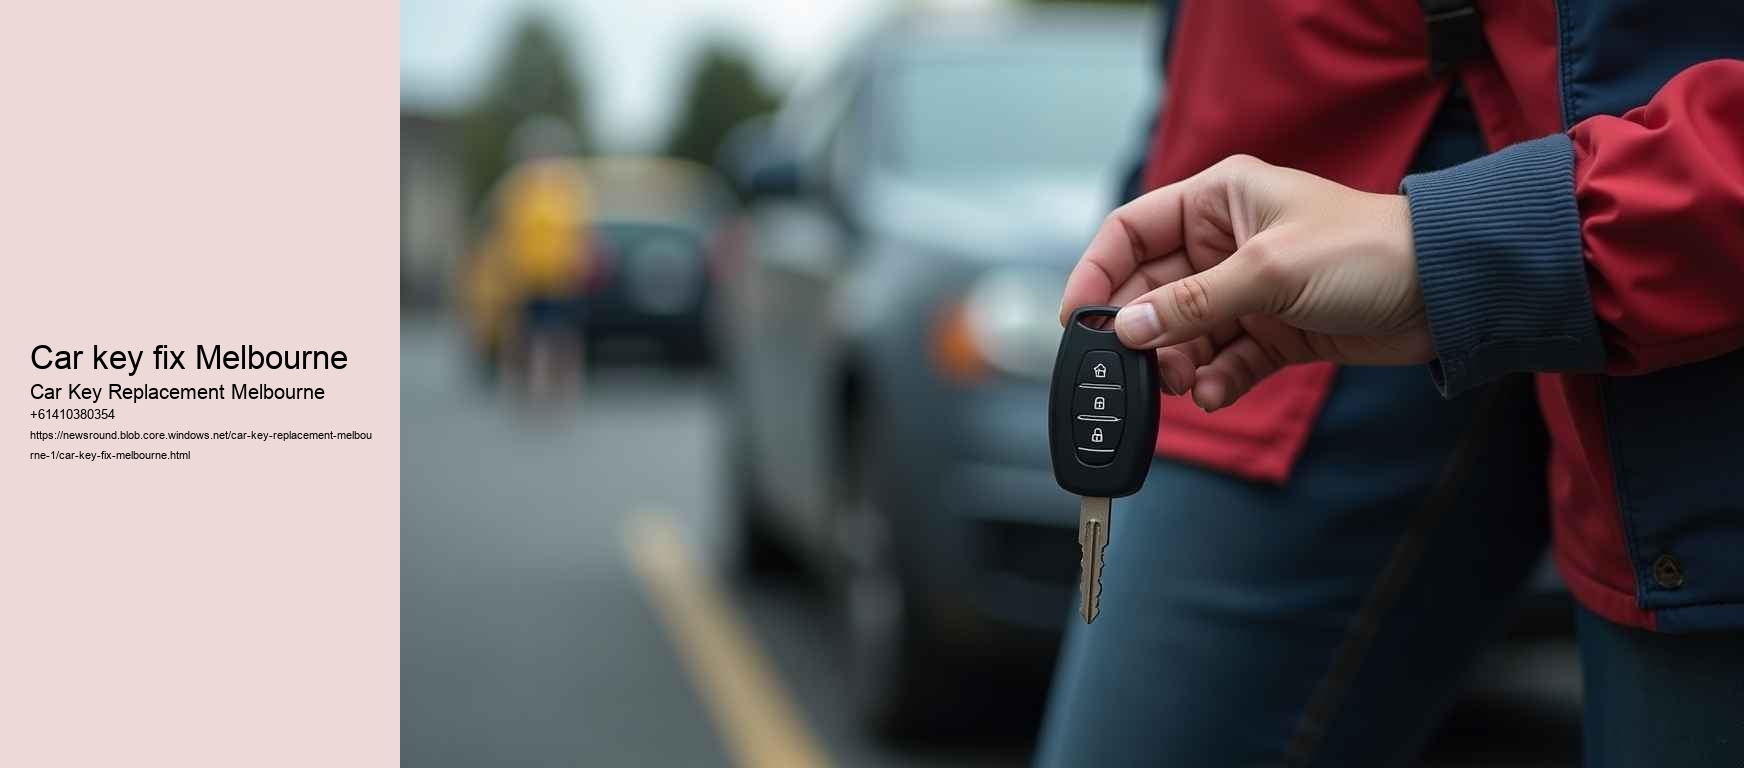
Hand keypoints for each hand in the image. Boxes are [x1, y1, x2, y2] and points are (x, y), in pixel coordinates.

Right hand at [1060, 154, 1429, 411]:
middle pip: (1152, 291)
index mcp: (1218, 199)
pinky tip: (1216, 392)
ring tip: (1186, 384)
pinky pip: (1222, 360)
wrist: (1447, 293)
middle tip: (1138, 368)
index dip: (1097, 273)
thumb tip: (1127, 331)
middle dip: (1144, 332)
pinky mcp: (1273, 333)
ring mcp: (1248, 290)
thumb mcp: (1267, 272)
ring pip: (1184, 333)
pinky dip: (1215, 380)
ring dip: (1178, 363)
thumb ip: (1191, 304)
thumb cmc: (1368, 250)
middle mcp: (1225, 242)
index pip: (1131, 232)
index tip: (1078, 320)